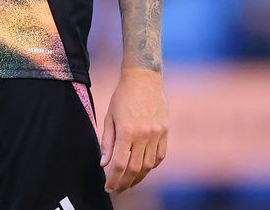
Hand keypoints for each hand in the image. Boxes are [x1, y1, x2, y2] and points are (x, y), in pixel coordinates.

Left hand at [100, 67, 167, 192]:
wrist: (144, 79)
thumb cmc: (122, 97)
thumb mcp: (109, 117)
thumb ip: (107, 142)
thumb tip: (104, 164)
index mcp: (126, 131)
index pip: (119, 164)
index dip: (113, 179)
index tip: (108, 187)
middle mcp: (143, 135)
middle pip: (134, 168)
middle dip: (125, 182)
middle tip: (117, 189)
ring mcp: (156, 134)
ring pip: (149, 165)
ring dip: (139, 177)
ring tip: (129, 181)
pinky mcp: (165, 132)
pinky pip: (160, 156)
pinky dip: (152, 165)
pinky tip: (143, 168)